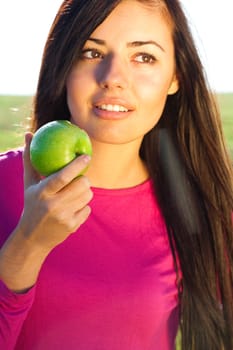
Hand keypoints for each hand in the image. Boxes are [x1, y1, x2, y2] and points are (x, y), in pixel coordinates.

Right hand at [0, 133, 92, 291]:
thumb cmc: (32, 205)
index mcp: (43, 193)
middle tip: (81, 179)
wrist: (32, 238)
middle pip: (81, 185)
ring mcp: (64, 217)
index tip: (86, 156)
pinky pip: (88, 209)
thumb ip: (30, 160)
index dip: (77, 165)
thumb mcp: (29, 184)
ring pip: (87, 196)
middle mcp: (53, 205)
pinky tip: (73, 208)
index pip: (63, 176)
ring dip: (85, 192)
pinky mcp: (72, 227)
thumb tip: (29, 134)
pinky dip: (83, 206)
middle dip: (84, 179)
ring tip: (76, 193)